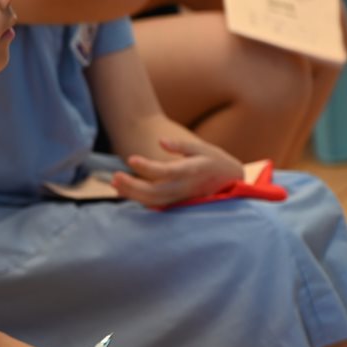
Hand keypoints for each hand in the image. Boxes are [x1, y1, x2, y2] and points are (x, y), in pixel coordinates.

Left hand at [111, 136, 243, 206]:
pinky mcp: (178, 205)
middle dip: (132, 186)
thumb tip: (160, 141)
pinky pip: (156, 205)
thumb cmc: (215, 161)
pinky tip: (123, 192)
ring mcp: (181, 199)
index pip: (166, 171)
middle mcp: (186, 187)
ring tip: (114, 183)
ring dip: (132, 194)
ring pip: (153, 201)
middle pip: (155, 191)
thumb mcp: (203, 147)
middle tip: (114, 176)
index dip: (147, 167)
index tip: (131, 159)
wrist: (231, 181)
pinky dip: (139, 200)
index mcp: (192, 170)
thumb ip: (181, 145)